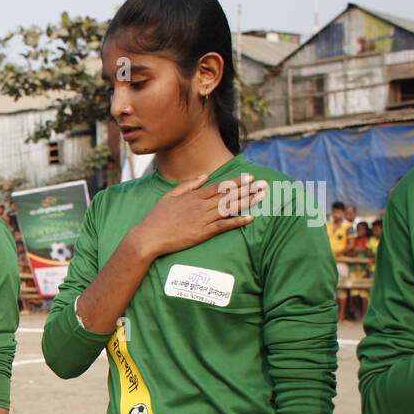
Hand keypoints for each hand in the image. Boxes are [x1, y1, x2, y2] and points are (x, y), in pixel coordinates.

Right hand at [128, 172, 265, 261]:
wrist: (148, 237)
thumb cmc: (157, 218)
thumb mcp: (169, 196)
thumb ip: (188, 185)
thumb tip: (203, 176)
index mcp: (193, 196)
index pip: (219, 187)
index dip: (236, 182)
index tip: (250, 177)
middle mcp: (200, 206)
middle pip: (228, 195)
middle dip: (248, 189)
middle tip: (264, 184)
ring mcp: (201, 219)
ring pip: (229, 208)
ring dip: (247, 201)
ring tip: (262, 196)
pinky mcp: (202, 233)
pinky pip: (223, 226)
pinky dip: (237, 221)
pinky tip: (250, 218)